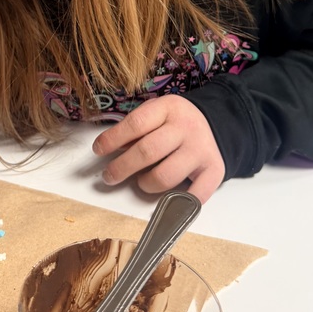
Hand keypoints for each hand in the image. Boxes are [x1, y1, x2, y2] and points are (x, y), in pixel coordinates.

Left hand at [92, 95, 224, 203]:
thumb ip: (135, 130)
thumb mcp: (156, 114)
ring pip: (165, 176)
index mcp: (168, 108)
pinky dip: (177, 203)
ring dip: (145, 184)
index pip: (136, 123)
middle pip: (148, 151)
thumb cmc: (174, 123)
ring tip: (140, 182)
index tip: (98, 150)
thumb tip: (109, 149)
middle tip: (109, 176)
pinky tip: (165, 199)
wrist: (214, 124)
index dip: (113, 139)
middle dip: (122, 167)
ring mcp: (201, 150)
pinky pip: (193, 196)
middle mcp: (186, 128)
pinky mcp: (214, 171)